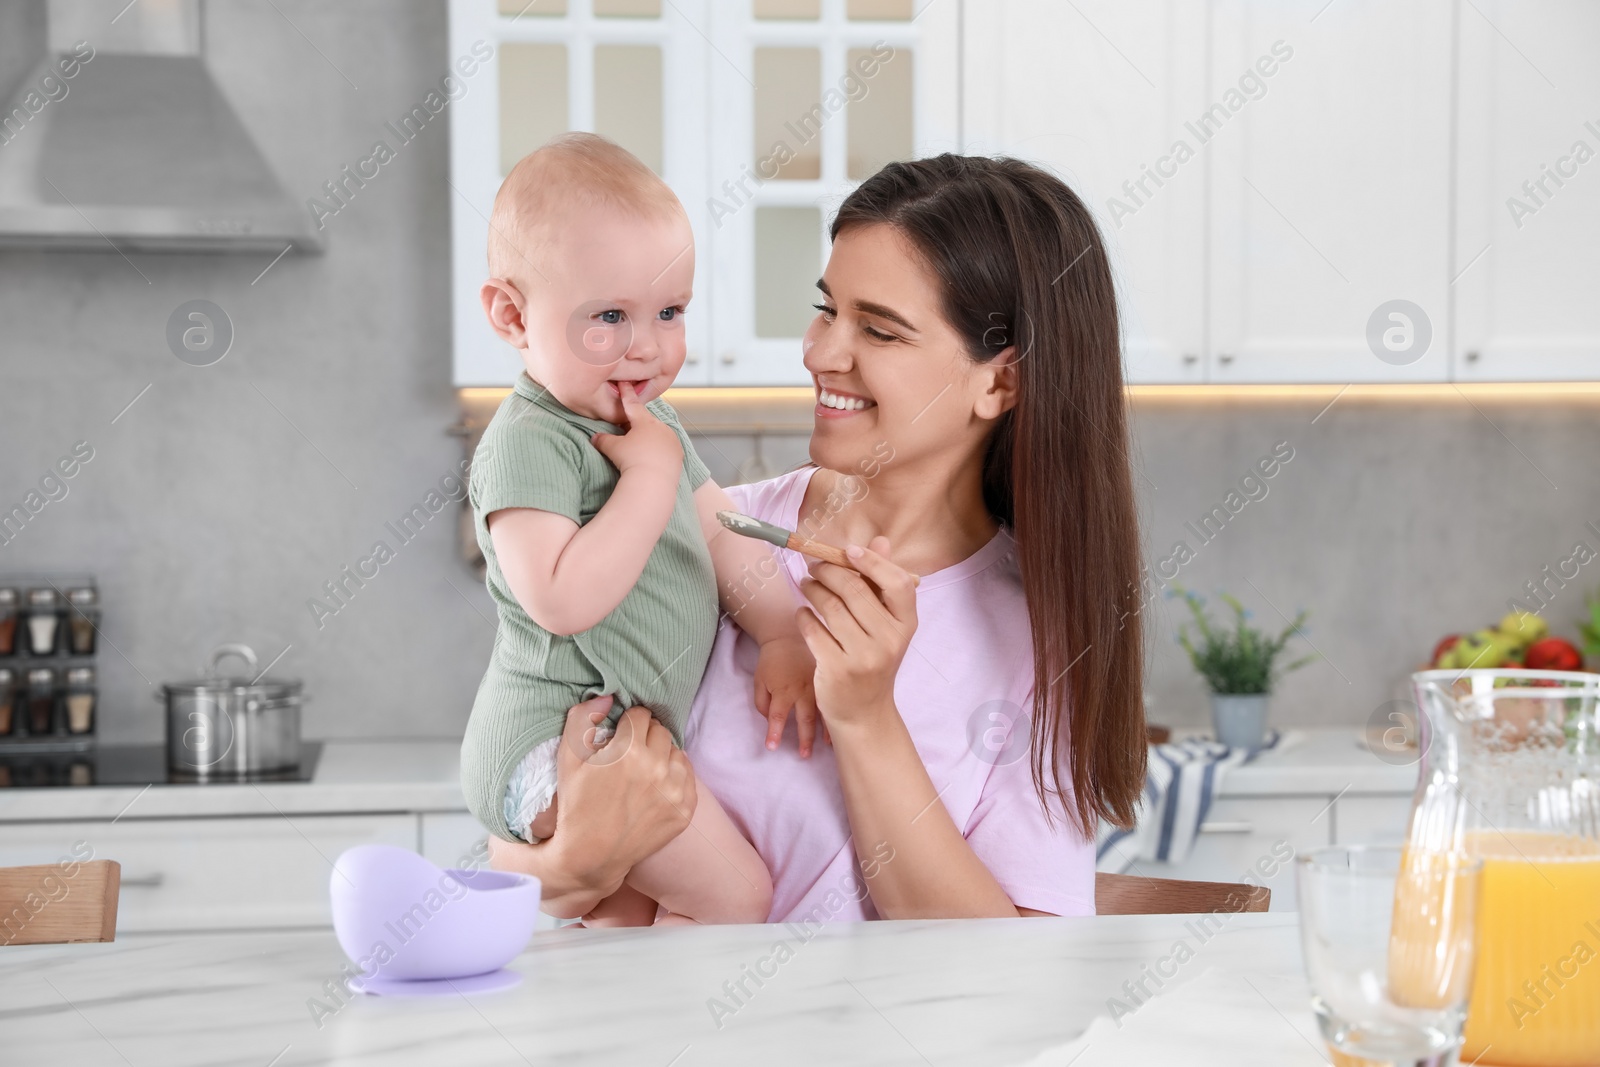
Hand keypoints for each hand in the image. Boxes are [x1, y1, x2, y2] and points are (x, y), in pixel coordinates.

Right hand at [488, 697, 696, 915]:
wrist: (591, 855)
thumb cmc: (576, 804)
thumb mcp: (567, 758)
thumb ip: (582, 718)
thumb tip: (608, 697)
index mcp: (629, 750)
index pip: (641, 715)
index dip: (627, 725)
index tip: (620, 738)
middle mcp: (656, 767)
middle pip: (660, 731)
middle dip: (645, 738)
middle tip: (630, 756)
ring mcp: (675, 790)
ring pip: (676, 752)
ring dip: (662, 756)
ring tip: (643, 773)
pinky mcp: (685, 809)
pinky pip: (689, 776)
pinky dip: (675, 777)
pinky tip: (655, 788)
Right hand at [590, 383, 681, 476]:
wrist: (653, 482)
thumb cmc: (632, 461)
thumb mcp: (613, 448)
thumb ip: (603, 440)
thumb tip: (594, 438)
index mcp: (644, 421)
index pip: (632, 404)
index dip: (626, 393)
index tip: (624, 383)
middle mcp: (661, 427)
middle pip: (646, 421)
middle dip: (637, 423)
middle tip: (627, 430)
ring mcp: (672, 440)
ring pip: (658, 433)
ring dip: (650, 437)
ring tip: (640, 449)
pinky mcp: (678, 453)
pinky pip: (667, 447)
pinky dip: (660, 449)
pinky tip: (653, 457)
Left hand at [753, 635, 824, 756]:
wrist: (789, 637)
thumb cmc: (772, 661)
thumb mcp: (759, 680)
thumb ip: (762, 702)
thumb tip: (770, 720)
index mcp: (783, 689)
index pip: (777, 716)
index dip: (774, 733)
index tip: (772, 747)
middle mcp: (802, 690)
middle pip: (804, 719)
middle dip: (804, 739)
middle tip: (803, 755)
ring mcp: (818, 685)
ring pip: (824, 712)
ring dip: (825, 732)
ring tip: (826, 748)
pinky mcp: (827, 681)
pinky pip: (834, 701)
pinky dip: (836, 716)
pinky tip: (840, 729)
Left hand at [794, 536, 918, 732]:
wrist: (864, 713)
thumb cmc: (874, 660)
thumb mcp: (886, 626)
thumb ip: (882, 583)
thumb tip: (880, 540)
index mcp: (906, 625)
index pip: (898, 582)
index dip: (873, 562)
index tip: (848, 551)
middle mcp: (889, 640)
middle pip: (855, 589)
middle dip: (829, 571)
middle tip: (814, 566)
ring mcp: (863, 657)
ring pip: (830, 607)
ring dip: (812, 589)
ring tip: (806, 584)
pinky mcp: (836, 669)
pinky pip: (813, 629)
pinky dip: (803, 616)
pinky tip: (802, 613)